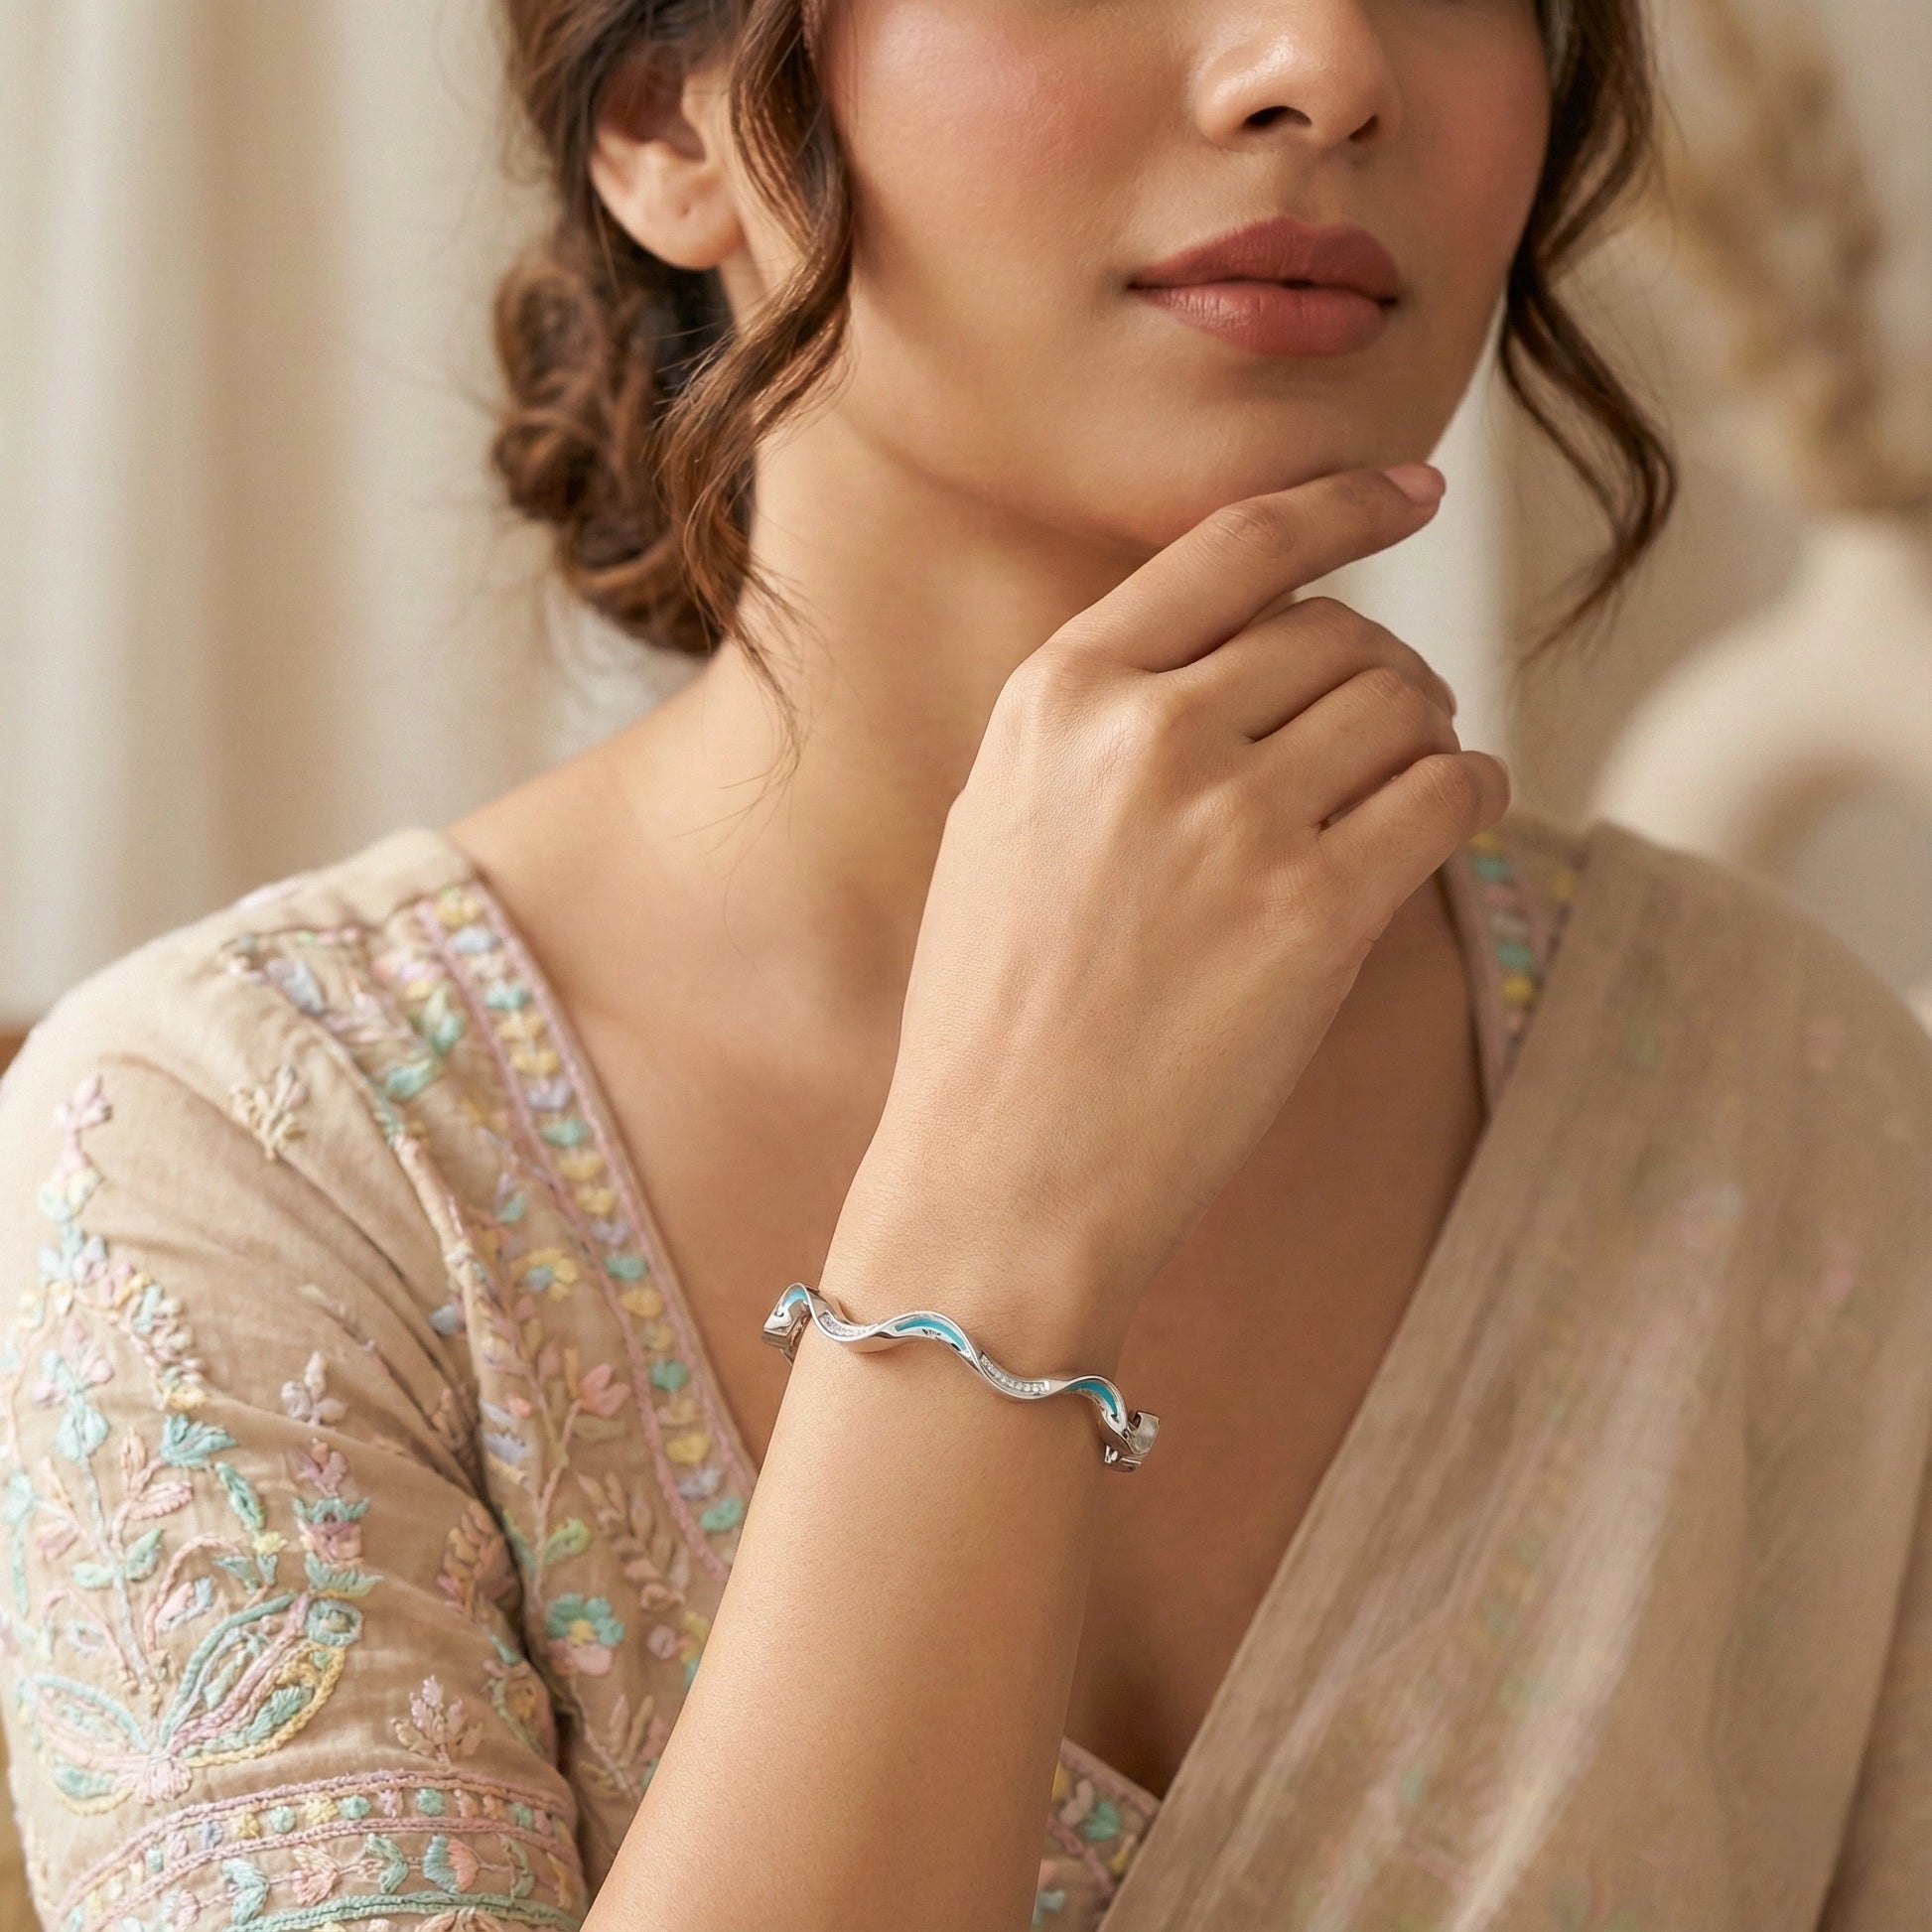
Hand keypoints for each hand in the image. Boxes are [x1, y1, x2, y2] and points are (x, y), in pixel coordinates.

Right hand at [833, 464, 1507, 1368]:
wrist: (1005, 1169)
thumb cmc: (1000, 1008)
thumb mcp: (1004, 818)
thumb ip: (1106, 716)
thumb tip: (1256, 646)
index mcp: (1057, 695)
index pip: (1233, 545)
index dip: (1342, 503)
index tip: (1415, 491)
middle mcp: (1145, 735)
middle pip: (1336, 632)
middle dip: (1383, 668)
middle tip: (1397, 719)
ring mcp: (1232, 822)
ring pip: (1402, 707)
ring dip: (1428, 734)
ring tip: (1411, 781)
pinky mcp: (1314, 915)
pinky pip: (1447, 794)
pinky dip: (1471, 791)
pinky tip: (1454, 811)